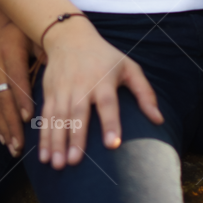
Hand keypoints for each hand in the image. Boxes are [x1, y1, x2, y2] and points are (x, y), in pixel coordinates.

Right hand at [0, 0, 34, 154]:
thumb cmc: (20, 27)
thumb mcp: (34, 34)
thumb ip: (47, 52)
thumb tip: (68, 71)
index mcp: (10, 52)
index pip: (16, 79)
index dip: (21, 98)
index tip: (28, 117)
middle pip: (3, 99)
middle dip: (11, 123)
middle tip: (21, 145)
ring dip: (4, 128)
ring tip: (13, 148)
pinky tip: (2, 139)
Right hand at [39, 17, 162, 168]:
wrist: (69, 37)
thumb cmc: (105, 57)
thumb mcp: (129, 68)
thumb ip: (145, 93)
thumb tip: (159, 120)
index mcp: (104, 80)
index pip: (108, 103)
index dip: (110, 123)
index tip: (112, 144)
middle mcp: (81, 85)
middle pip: (78, 113)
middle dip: (75, 138)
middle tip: (74, 163)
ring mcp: (63, 90)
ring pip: (58, 118)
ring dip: (56, 142)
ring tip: (57, 165)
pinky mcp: (49, 93)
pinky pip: (46, 118)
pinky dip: (43, 137)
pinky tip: (44, 156)